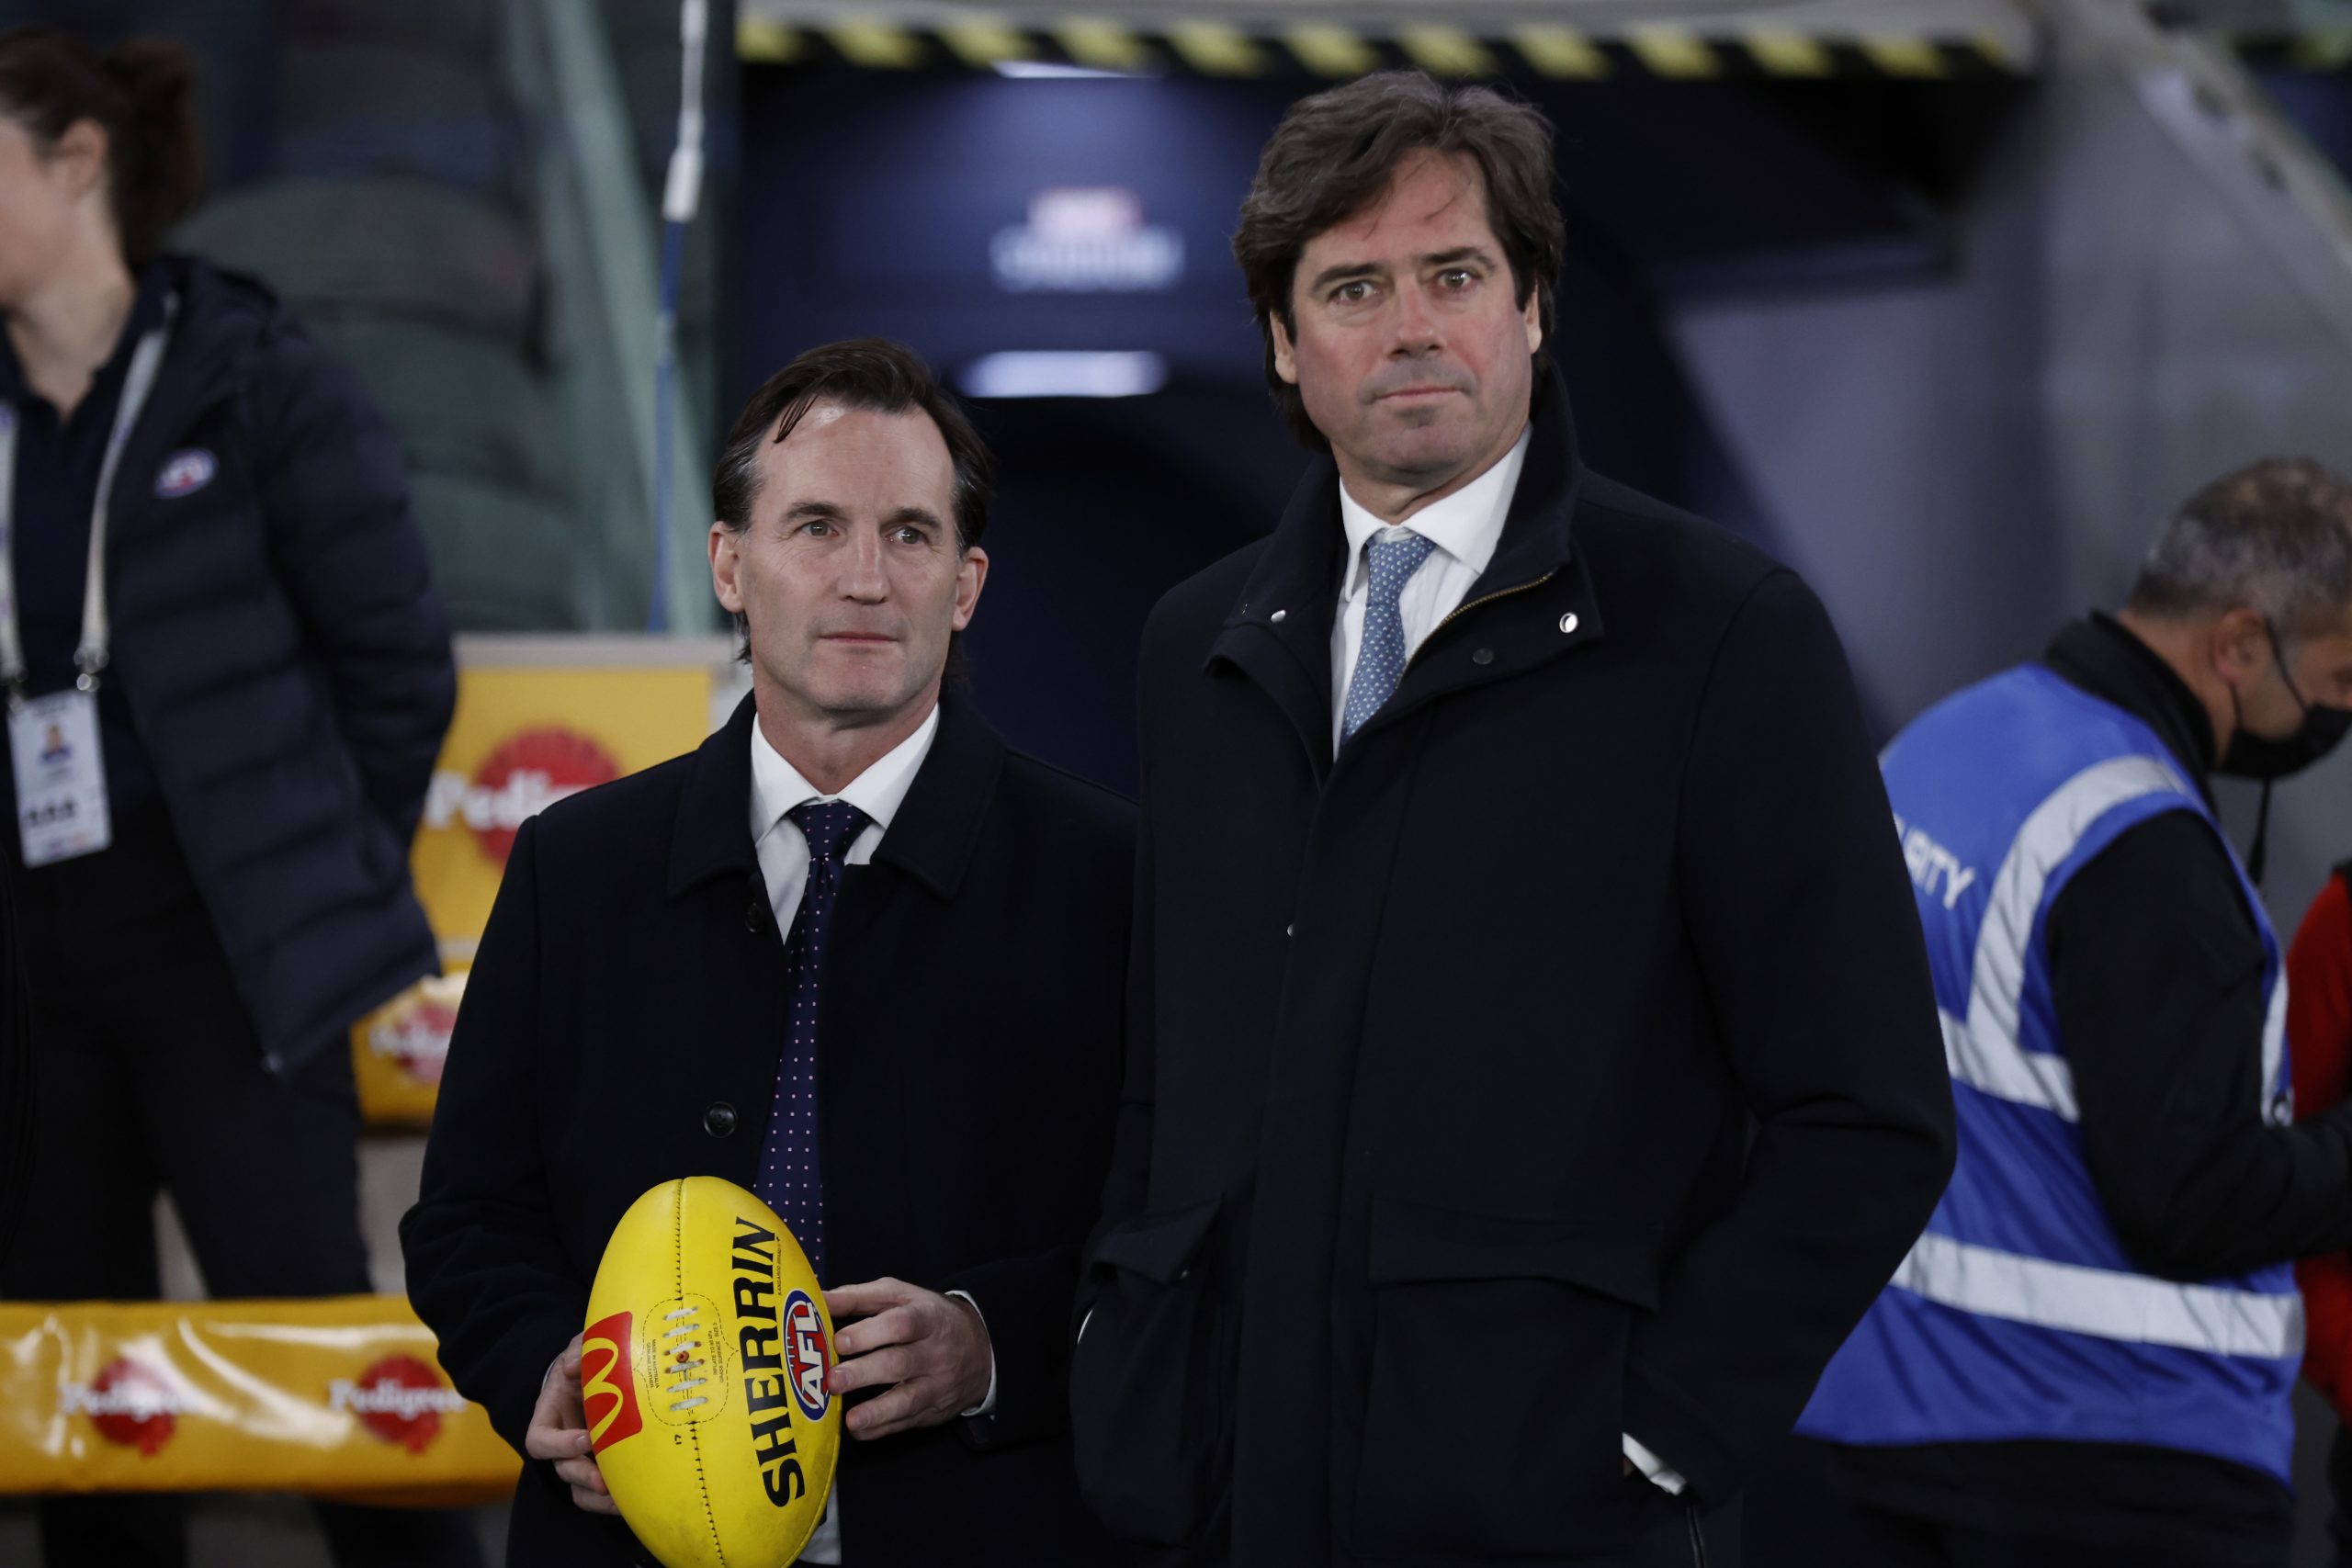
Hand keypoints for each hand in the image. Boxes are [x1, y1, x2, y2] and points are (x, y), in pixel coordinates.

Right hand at [523, 1332, 617, 1515]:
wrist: (598, 1375)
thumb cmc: (585, 1362)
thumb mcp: (579, 1348)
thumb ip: (577, 1351)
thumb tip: (573, 1366)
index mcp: (550, 1418)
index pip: (540, 1440)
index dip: (559, 1444)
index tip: (585, 1438)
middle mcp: (562, 1445)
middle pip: (563, 1470)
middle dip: (583, 1475)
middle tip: (604, 1481)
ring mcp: (580, 1460)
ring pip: (580, 1490)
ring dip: (599, 1498)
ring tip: (622, 1500)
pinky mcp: (601, 1467)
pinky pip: (600, 1495)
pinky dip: (615, 1501)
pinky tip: (634, 1499)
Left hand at [823, 1277, 991, 1439]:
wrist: (980, 1349)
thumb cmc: (927, 1317)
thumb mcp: (901, 1296)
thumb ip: (858, 1297)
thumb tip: (819, 1299)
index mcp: (925, 1317)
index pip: (901, 1324)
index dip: (870, 1332)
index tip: (840, 1341)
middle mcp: (934, 1353)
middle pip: (900, 1364)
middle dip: (865, 1373)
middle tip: (834, 1380)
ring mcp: (936, 1385)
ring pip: (908, 1400)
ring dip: (877, 1412)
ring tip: (851, 1420)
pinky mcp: (932, 1411)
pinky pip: (906, 1423)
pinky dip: (881, 1429)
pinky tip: (859, 1431)